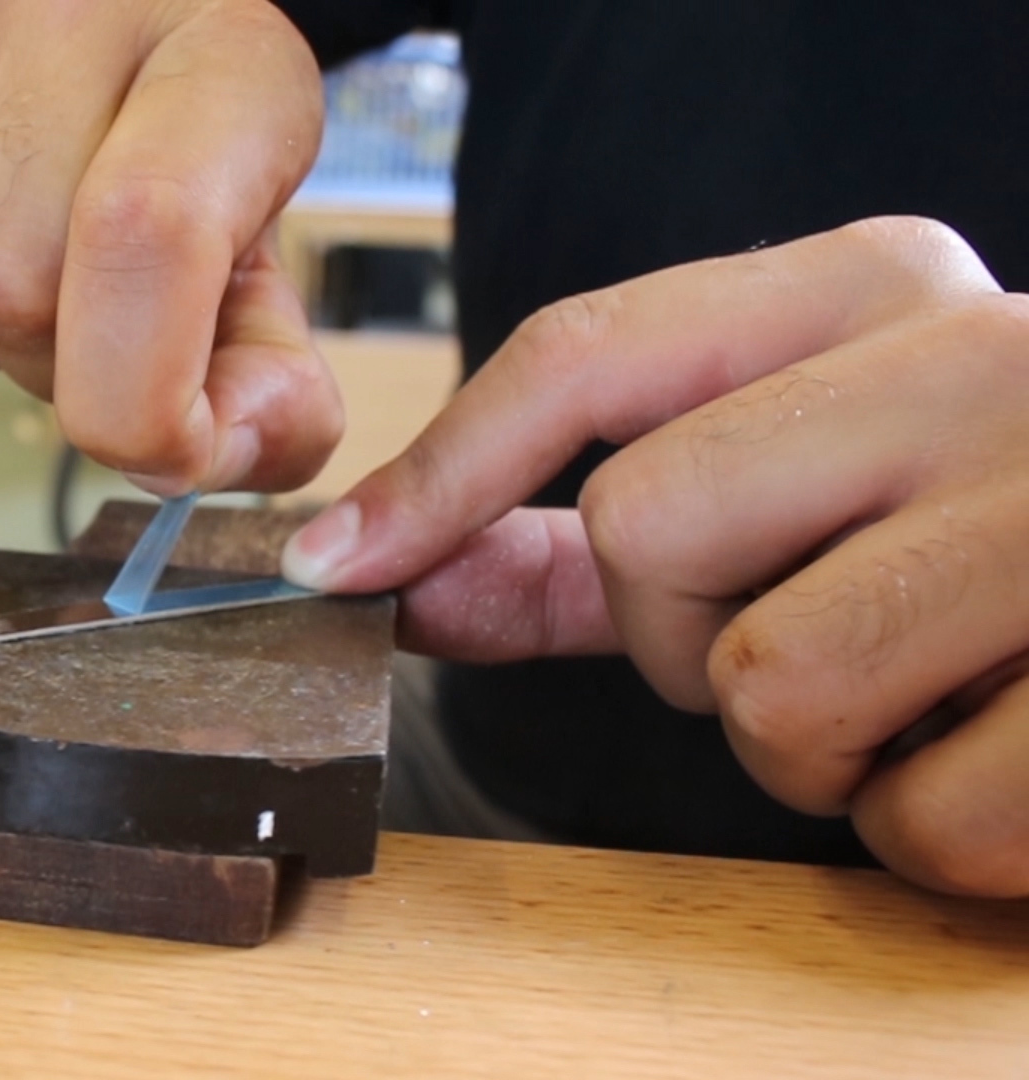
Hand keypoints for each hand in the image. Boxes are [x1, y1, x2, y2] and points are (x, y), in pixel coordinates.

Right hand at [0, 0, 342, 493]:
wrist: (35, 6)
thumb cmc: (156, 137)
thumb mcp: (252, 235)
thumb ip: (265, 373)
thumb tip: (200, 458)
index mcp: (217, 55)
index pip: (148, 233)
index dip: (142, 397)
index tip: (164, 445)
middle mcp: (66, 9)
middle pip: (10, 291)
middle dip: (45, 366)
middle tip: (81, 319)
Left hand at [282, 217, 1028, 896]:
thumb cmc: (1004, 535)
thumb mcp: (812, 481)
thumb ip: (591, 536)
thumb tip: (395, 573)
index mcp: (879, 288)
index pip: (591, 351)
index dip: (440, 474)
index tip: (338, 568)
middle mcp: (980, 361)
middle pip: (650, 532)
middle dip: (691, 639)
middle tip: (822, 631)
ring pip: (767, 689)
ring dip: (819, 746)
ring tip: (938, 688)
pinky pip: (917, 822)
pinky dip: (944, 830)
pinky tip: (1025, 749)